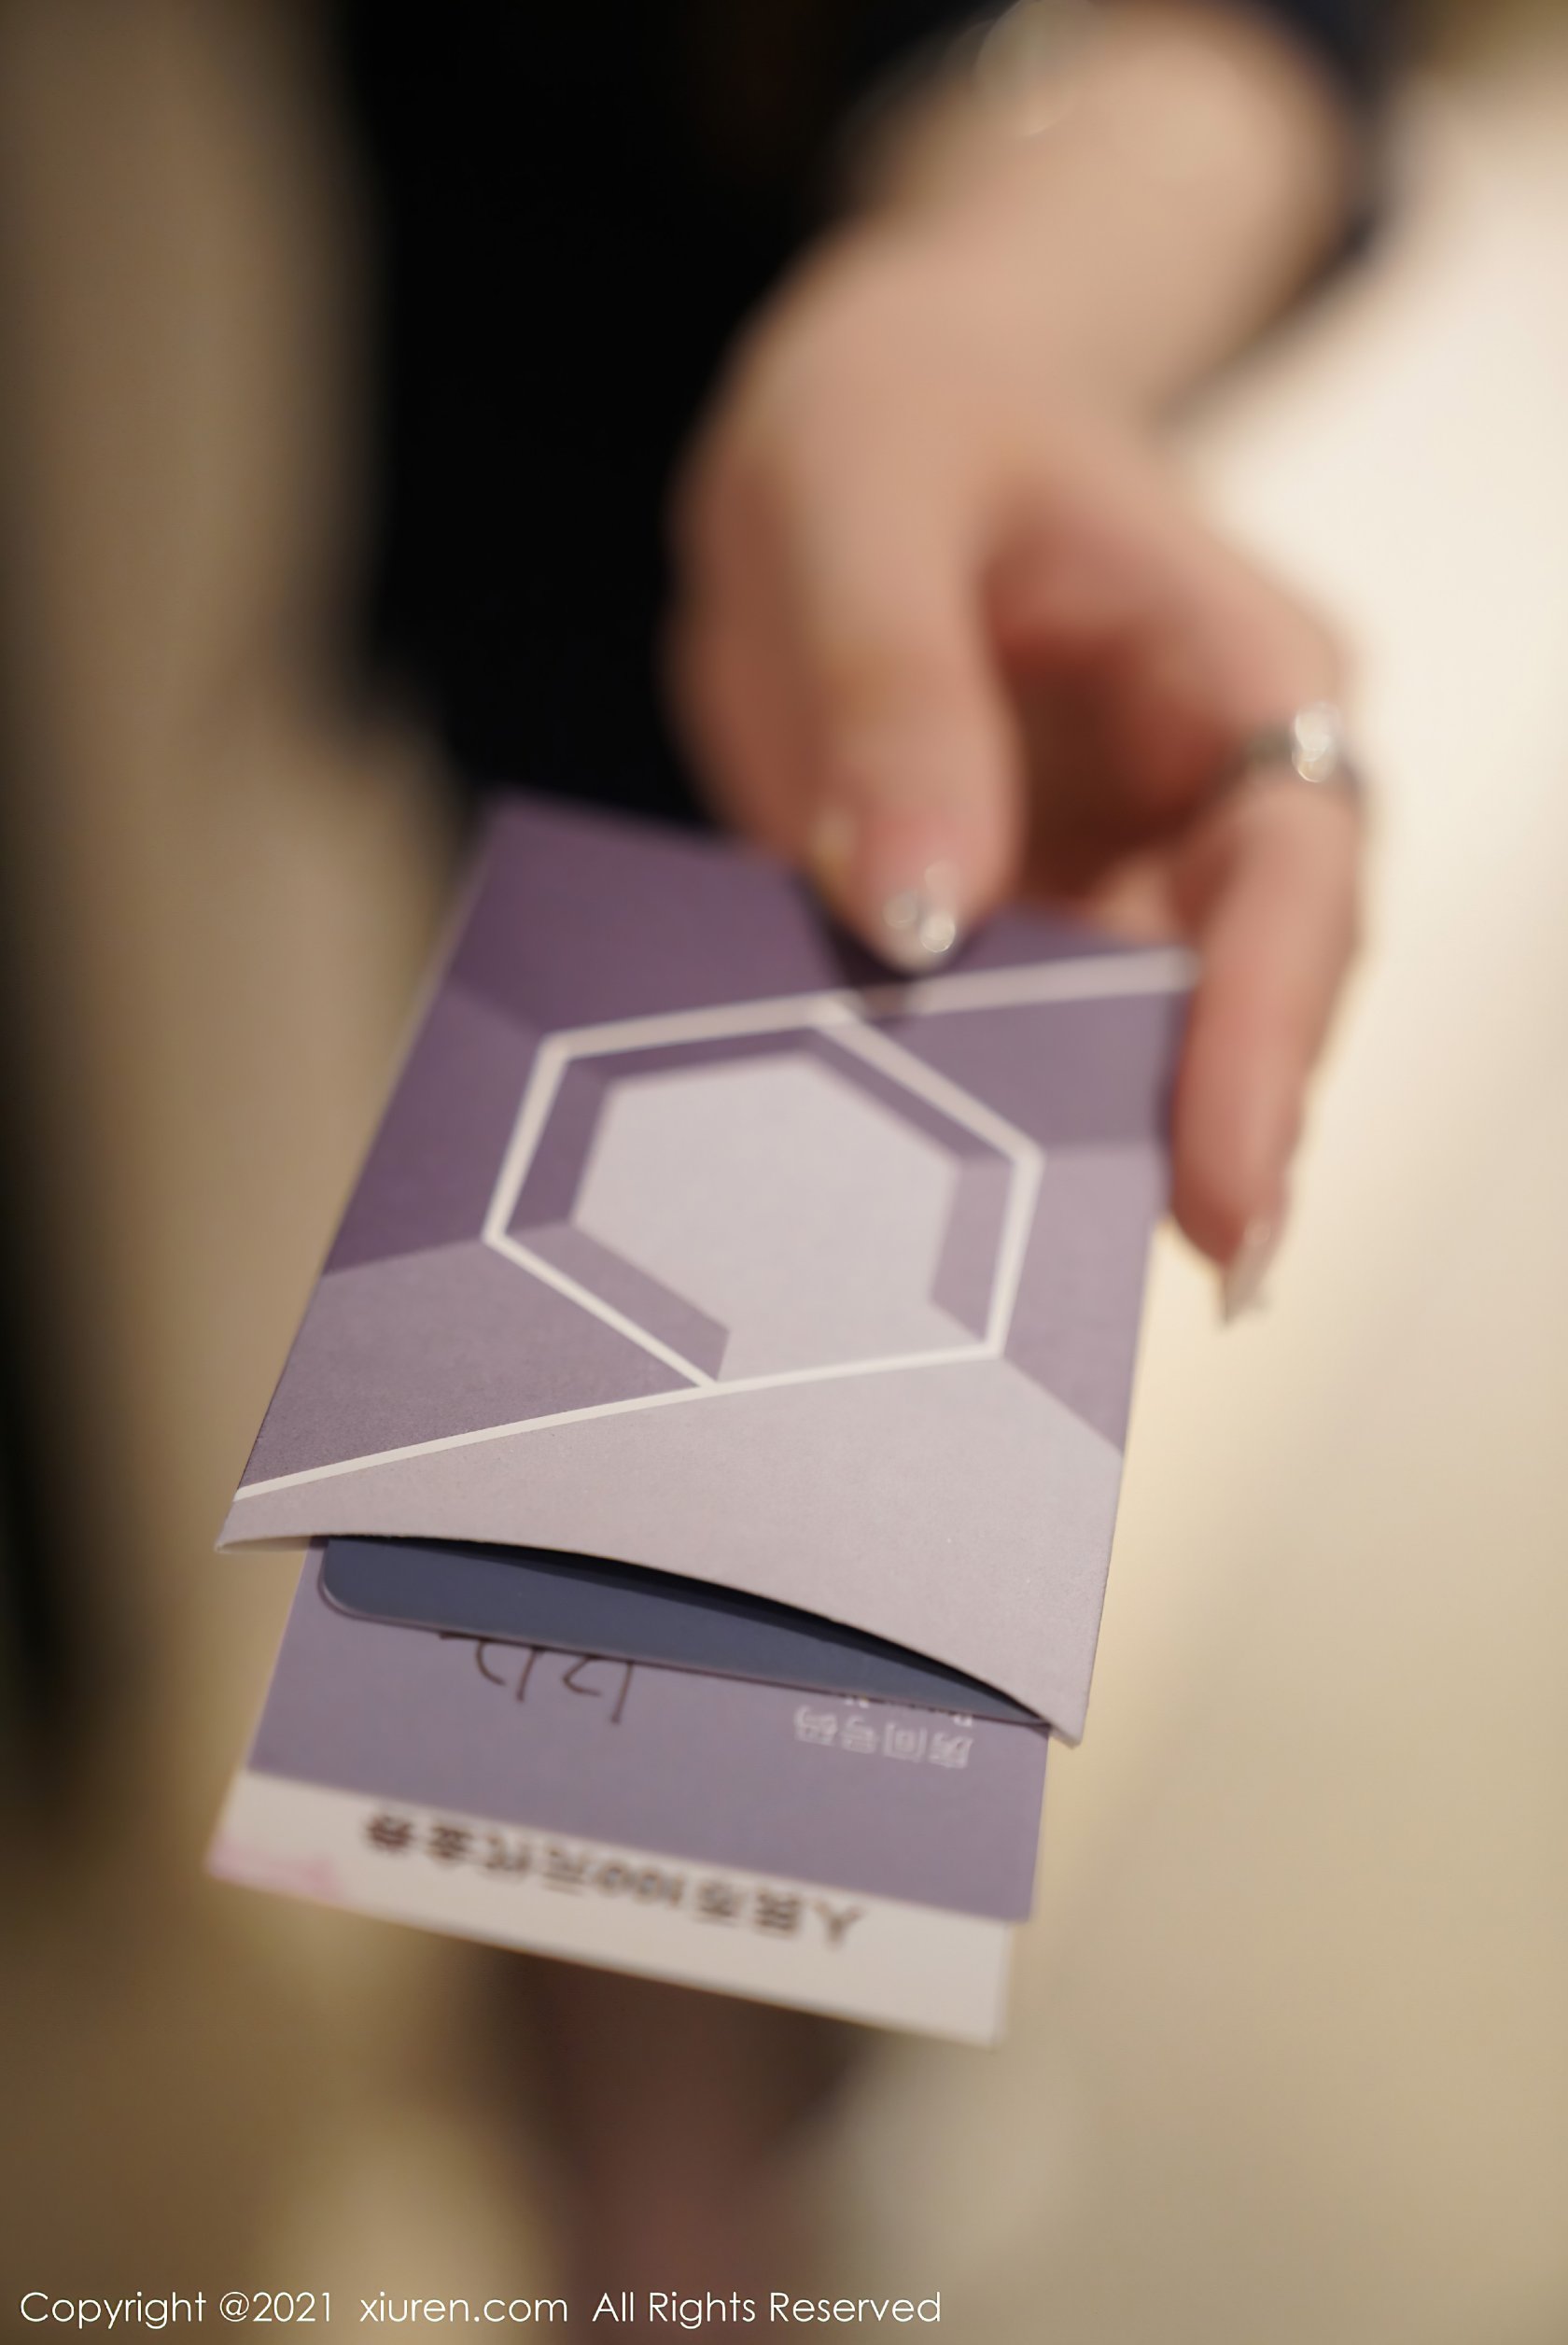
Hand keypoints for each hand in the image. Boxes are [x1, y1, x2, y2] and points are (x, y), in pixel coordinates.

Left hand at [668, 216, 1361, 1302]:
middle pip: (1232, 1006)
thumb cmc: (900, 413)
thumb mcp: (868, 498)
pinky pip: (996, 1038)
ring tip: (958, 1277)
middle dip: (1169, 1148)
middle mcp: (1210, 800)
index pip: (1294, 878)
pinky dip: (940, 1108)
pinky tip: (871, 1188)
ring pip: (1113, 1051)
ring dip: (1044, 1150)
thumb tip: (920, 914)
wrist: (865, 422)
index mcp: (1243, 673)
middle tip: (1072, 1303)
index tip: (1217, 1198)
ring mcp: (1117, 877)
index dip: (1263, 1043)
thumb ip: (898, 693)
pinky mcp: (1019, 925)